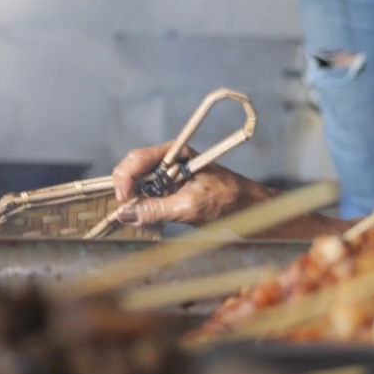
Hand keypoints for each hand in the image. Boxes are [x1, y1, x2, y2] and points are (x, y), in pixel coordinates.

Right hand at [110, 142, 263, 227]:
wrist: (250, 209)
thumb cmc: (227, 200)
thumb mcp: (190, 206)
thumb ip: (157, 209)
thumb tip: (125, 214)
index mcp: (175, 153)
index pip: (139, 158)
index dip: (125, 177)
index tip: (123, 199)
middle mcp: (168, 162)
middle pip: (133, 170)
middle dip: (126, 190)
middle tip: (125, 212)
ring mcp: (168, 177)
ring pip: (137, 186)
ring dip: (132, 202)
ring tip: (136, 218)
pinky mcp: (170, 193)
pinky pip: (146, 198)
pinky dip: (142, 209)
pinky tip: (145, 220)